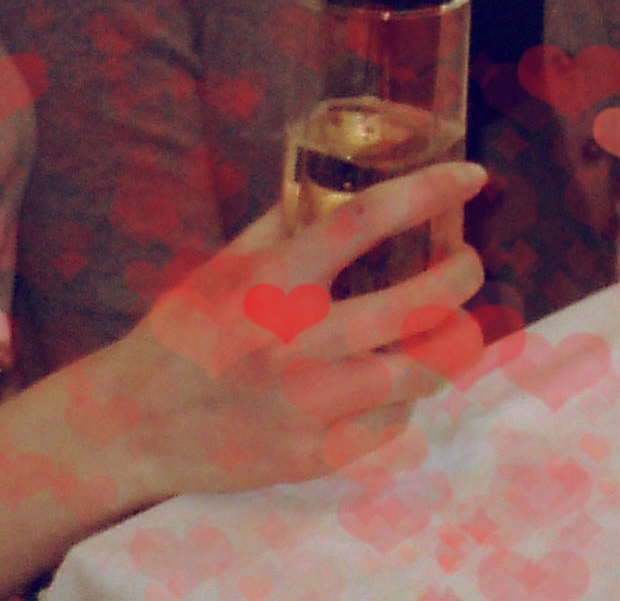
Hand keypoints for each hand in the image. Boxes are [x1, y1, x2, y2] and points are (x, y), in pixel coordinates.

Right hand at [66, 159, 487, 503]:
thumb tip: (346, 180)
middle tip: (467, 262)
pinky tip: (403, 381)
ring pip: (420, 374)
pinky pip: (394, 426)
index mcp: (271, 281)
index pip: (364, 220)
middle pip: (414, 306)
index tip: (470, 175)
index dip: (426, 193)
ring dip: (452, 342)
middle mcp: (295, 342)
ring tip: (453, 324)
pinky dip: (411, 399)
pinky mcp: (315, 457)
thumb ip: (286, 225)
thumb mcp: (225, 262)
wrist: (135, 425)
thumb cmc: (184, 330)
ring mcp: (308, 406)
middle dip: (461, 276)